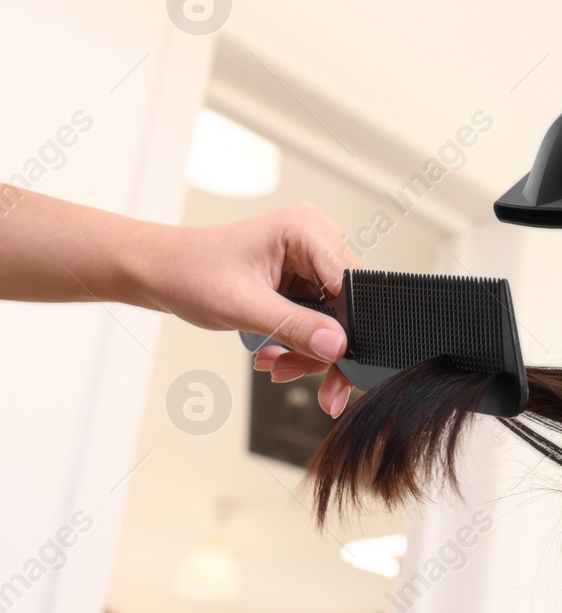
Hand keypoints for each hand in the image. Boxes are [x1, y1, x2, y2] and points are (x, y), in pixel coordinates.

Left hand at [136, 202, 359, 416]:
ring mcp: (310, 260)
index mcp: (307, 229)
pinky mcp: (302, 279)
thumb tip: (337, 347)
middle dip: (326, 347)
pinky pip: (318, 319)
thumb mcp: (242, 306)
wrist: (160, 273)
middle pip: (348, 306)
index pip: (351, 284)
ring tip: (278, 365)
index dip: (349, 328)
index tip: (338, 365)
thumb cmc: (190, 273)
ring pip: (335, 319)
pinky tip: (276, 354)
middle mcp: (316, 240)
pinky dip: (300, 343)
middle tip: (311, 383)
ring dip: (310, 351)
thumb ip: (294, 326)